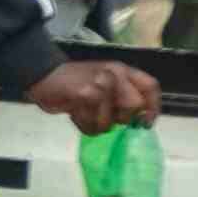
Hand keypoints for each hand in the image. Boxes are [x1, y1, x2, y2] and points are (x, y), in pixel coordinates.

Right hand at [29, 55, 161, 131]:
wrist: (44, 75)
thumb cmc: (76, 82)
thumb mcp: (104, 81)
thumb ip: (123, 94)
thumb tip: (141, 120)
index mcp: (121, 70)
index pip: (150, 86)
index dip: (153, 107)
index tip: (145, 123)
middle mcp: (114, 74)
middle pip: (134, 106)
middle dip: (121, 118)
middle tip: (106, 117)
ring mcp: (99, 84)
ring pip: (111, 121)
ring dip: (97, 125)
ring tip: (85, 114)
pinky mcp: (83, 95)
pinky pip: (92, 124)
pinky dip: (84, 126)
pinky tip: (75, 114)